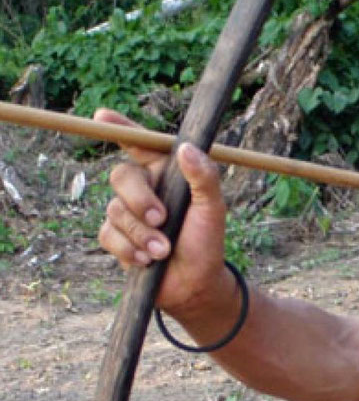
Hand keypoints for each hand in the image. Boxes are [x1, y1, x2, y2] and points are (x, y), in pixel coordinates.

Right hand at [96, 108, 227, 314]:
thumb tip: (186, 148)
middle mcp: (145, 188)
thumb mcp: (214, 208)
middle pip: (121, 176)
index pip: (142, 144)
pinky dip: (128, 249)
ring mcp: (128, 213)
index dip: (121, 128)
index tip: (102, 116)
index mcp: (167, 173)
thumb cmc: (207, 242)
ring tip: (164, 251)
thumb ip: (204, 177)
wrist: (194, 284)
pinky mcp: (117, 237)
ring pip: (115, 210)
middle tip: (161, 219)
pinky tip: (147, 260)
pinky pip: (108, 235)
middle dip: (140, 199)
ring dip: (142, 234)